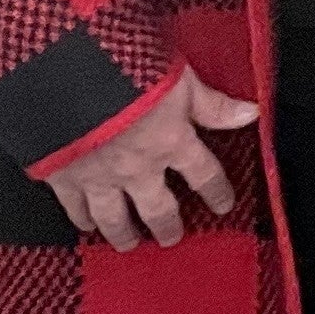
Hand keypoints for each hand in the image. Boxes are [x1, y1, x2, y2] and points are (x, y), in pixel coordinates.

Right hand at [37, 66, 255, 247]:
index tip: (223, 206)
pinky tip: (86, 226)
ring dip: (124, 233)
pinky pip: (75, 208)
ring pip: (115, 217)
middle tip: (171, 239)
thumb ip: (213, 104)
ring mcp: (99, 177)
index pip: (204, 175)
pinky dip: (82, 220)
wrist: (70, 77)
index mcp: (172, 142)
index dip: (217, 192)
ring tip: (129, 244)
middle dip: (167, 226)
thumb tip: (251, 114)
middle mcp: (138, 168)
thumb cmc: (130, 69)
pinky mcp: (63, 178)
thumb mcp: (181, 79)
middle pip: (158, 209)